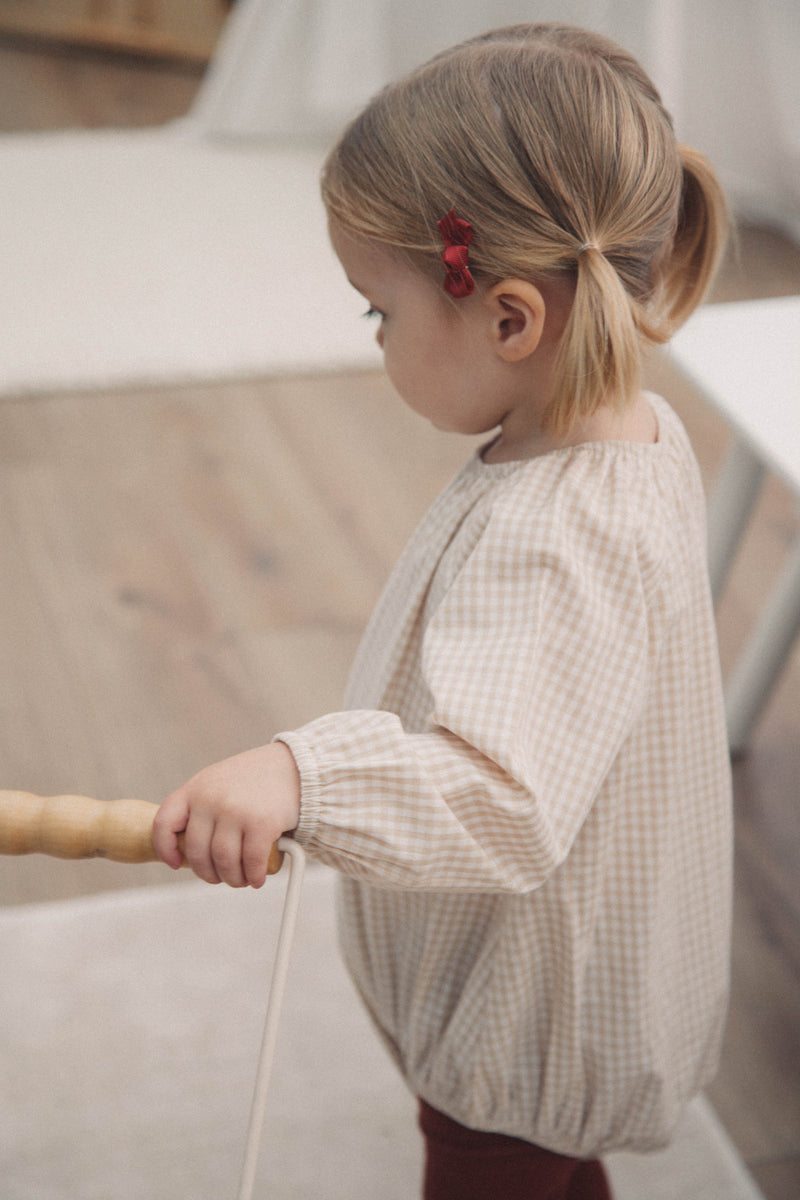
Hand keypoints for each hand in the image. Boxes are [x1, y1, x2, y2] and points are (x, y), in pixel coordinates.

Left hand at [152, 743, 300, 887]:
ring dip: (232, 879)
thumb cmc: (256, 778)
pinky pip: (251, 862)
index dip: (166, 849)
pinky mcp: (262, 823)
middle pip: (197, 852)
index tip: (175, 863)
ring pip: (224, 861)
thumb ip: (201, 807)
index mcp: (196, 788)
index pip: (165, 823)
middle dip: (207, 873)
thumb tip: (187, 848)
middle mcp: (211, 799)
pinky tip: (257, 877)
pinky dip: (253, 876)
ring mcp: (236, 811)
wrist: (296, 766)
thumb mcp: (218, 781)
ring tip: (241, 880)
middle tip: (219, 877)